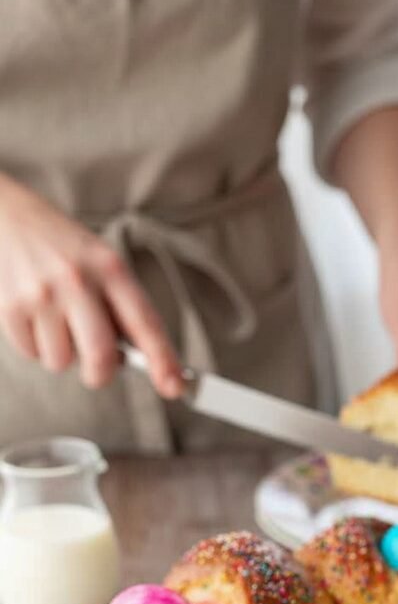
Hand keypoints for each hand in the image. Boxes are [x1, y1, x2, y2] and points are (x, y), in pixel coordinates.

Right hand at [0, 175, 182, 396]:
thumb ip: (122, 307)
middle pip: (101, 357)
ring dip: (63, 354)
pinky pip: (32, 355)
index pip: (144, 323)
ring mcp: (41, 294)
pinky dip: (36, 345)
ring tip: (57, 321)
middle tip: (97, 367)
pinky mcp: (10, 307)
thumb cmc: (64, 248)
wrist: (7, 216)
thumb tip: (143, 360)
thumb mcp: (102, 263)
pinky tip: (36, 317)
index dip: (163, 360)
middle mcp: (77, 280)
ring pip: (62, 362)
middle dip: (100, 373)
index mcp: (110, 268)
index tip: (175, 387)